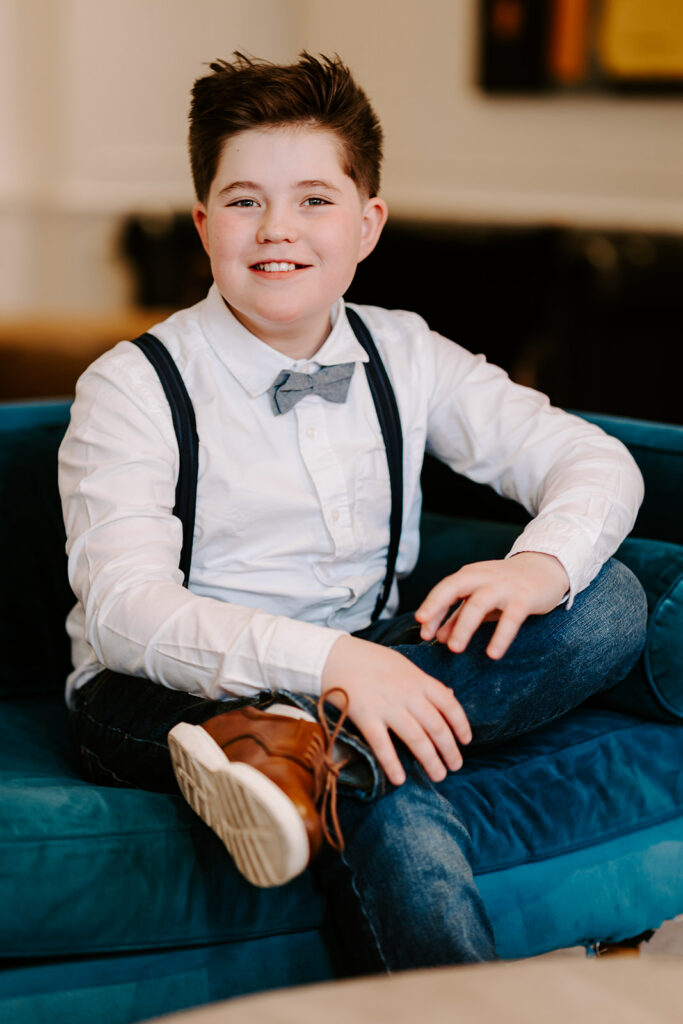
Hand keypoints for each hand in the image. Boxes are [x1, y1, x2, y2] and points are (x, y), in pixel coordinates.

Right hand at [321, 634, 470, 786]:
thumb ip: (425, 682)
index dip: (461, 724)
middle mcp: (407, 694)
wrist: (334, 656)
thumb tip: (450, 694)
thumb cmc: (370, 659)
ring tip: (438, 775)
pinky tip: (400, 779)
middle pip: (437, 726)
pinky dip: (392, 764)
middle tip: (455, 766)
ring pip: (417, 738)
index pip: (449, 704)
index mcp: (418, 679)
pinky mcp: (366, 717)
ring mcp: (387, 706)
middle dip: (450, 750)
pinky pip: (383, 745)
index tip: (466, 741)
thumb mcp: (403, 664)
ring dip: (430, 760)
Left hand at [414, 552, 568, 660]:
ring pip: (479, 603)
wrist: (545, 568)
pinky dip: (501, 635)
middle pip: (456, 588)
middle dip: (439, 608)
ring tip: (455, 649)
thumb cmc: (505, 585)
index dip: (431, 607)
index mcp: (470, 576)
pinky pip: (511, 618)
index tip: (421, 627)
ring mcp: (504, 586)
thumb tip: (437, 636)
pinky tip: (493, 653)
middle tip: (427, 636)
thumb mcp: (479, 598)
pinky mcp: (524, 598)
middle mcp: (484, 578)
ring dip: (464, 626)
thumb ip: (458, 616)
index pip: (445, 588)